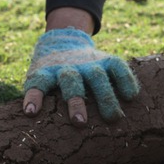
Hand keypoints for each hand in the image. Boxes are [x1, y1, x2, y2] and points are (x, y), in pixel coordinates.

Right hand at [23, 28, 139, 125]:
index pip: (117, 67)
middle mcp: (85, 65)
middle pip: (98, 78)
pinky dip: (34, 98)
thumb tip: (132, 106)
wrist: (60, 41)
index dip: (126, 79)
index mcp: (102, 63)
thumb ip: (117, 84)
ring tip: (79, 123)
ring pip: (71, 81)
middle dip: (105, 98)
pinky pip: (38, 84)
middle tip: (112, 118)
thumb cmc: (89, 67)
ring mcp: (63, 68)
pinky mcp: (42, 72)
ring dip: (75, 101)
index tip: (131, 97)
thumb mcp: (104, 66)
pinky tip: (31, 113)